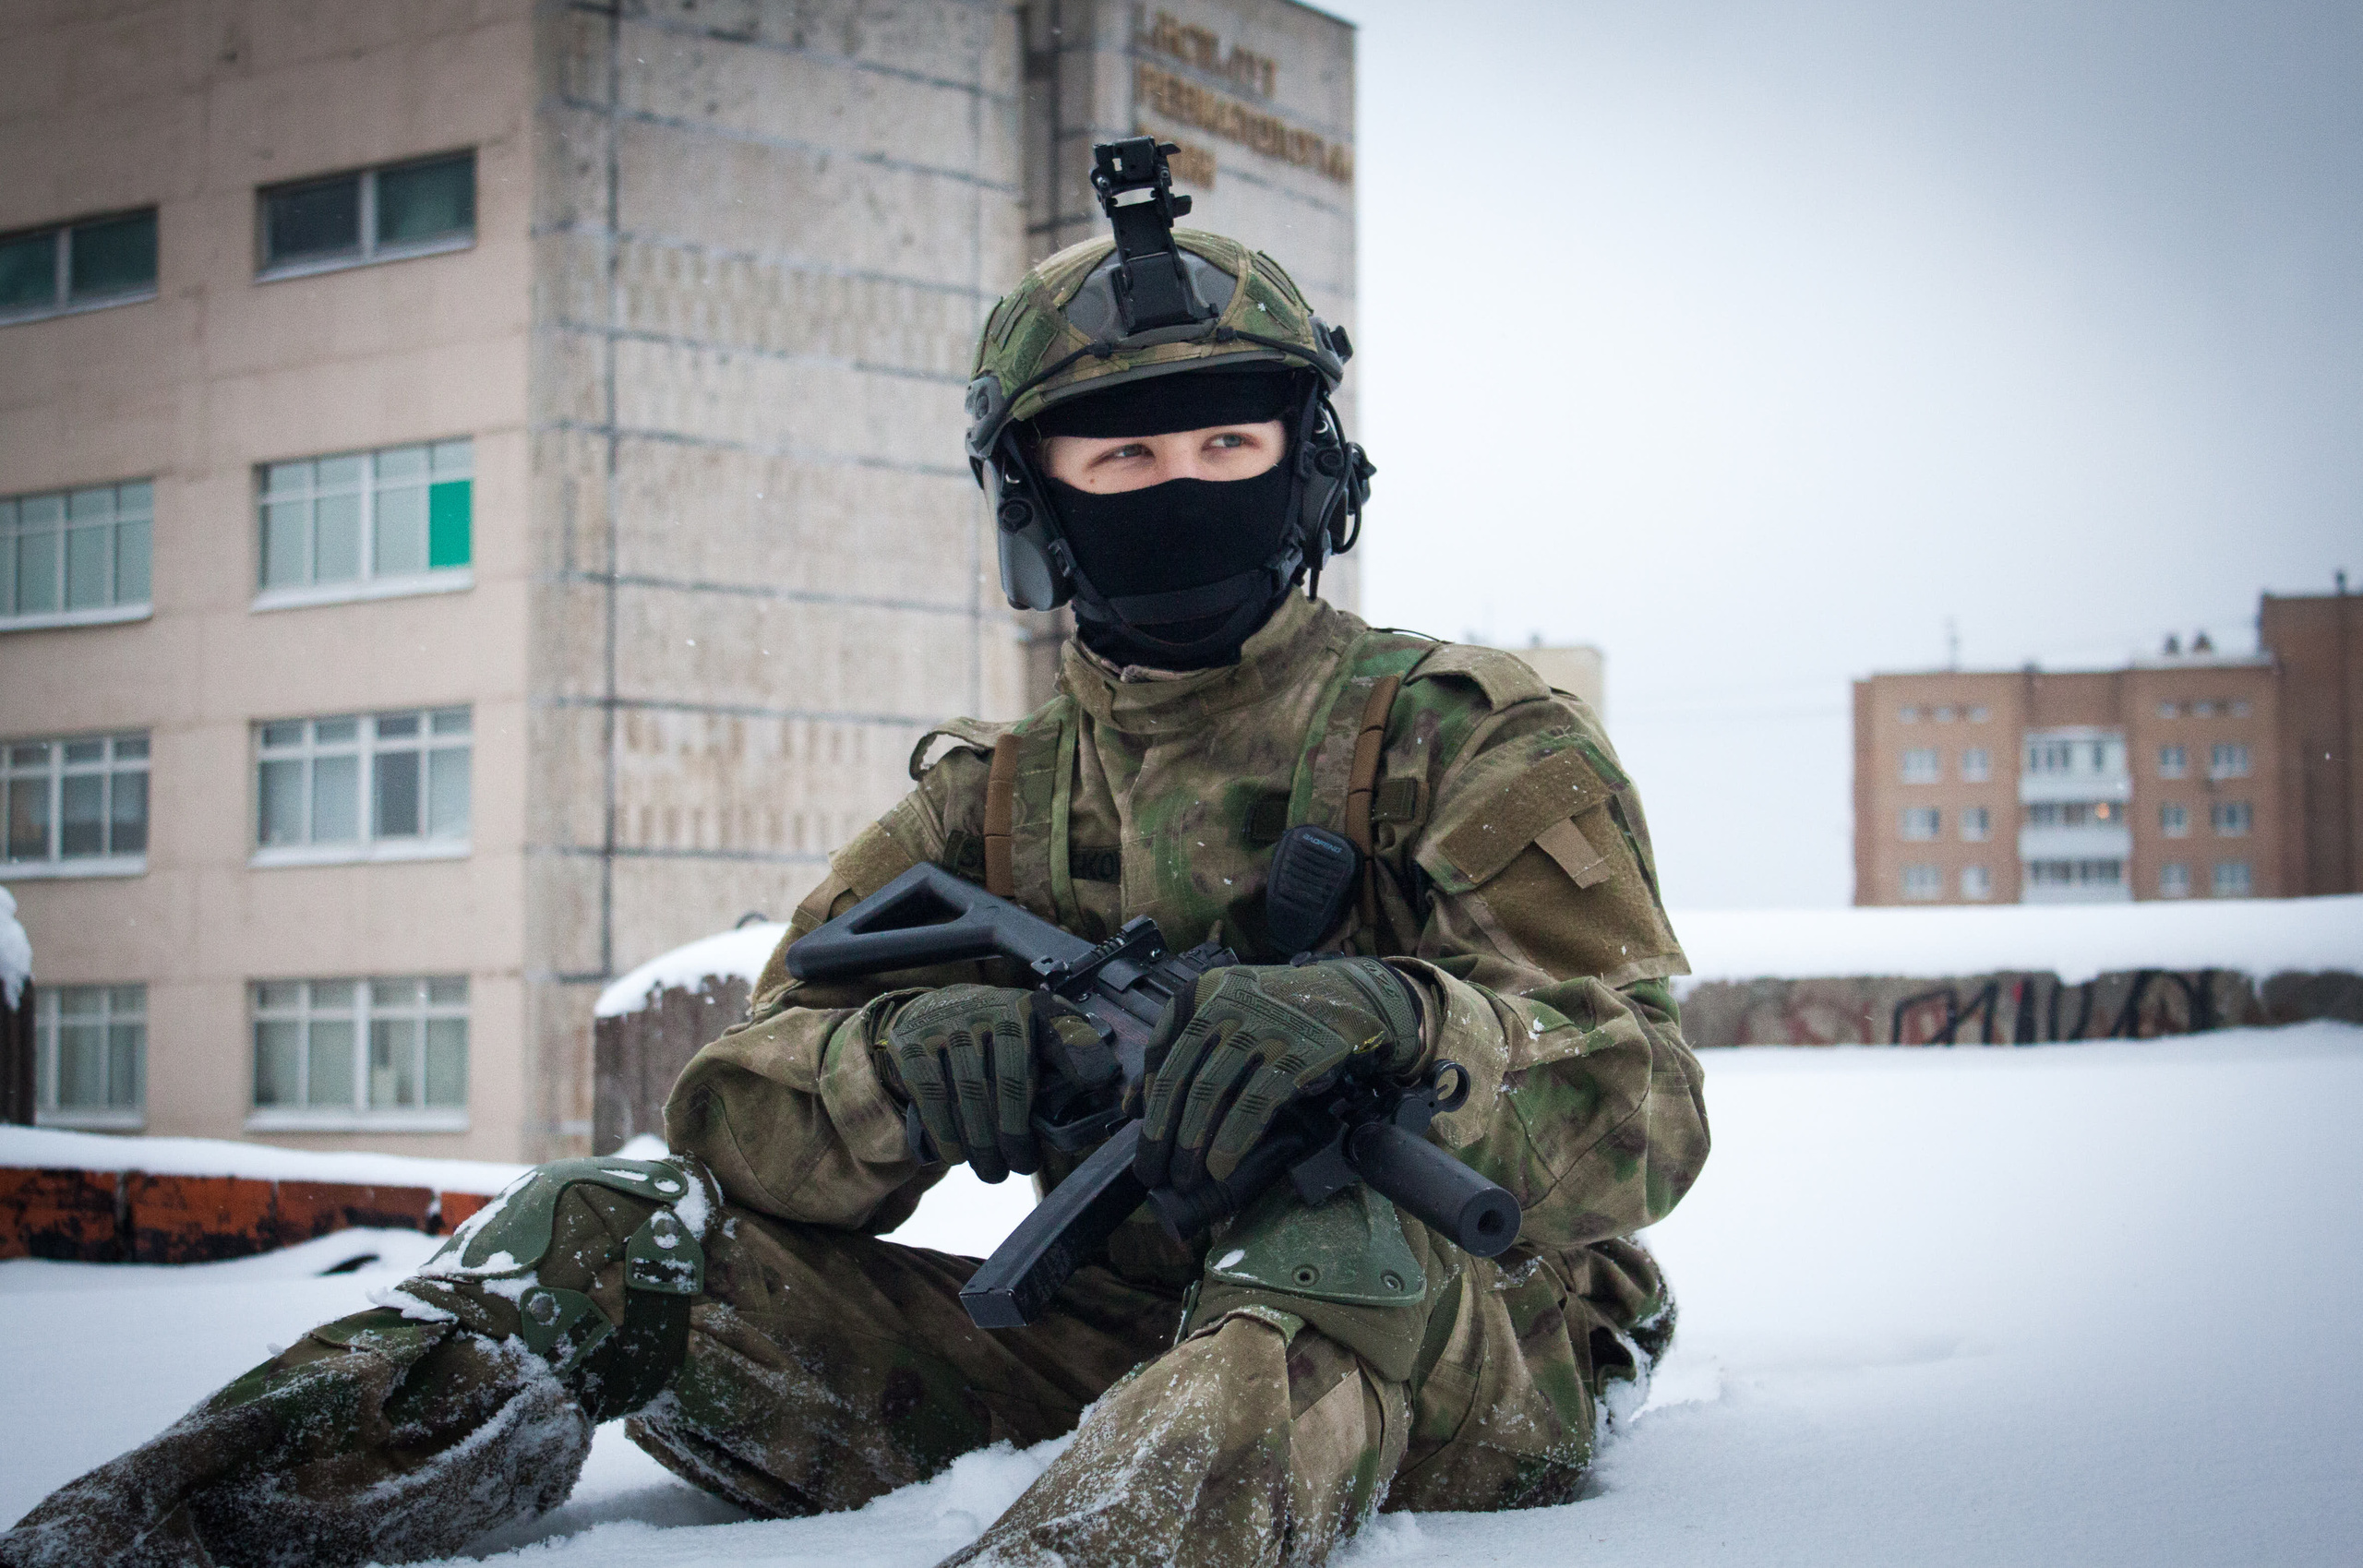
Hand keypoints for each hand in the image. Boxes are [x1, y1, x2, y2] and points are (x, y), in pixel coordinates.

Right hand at [884, 985, 1096, 1181]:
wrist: (933, 1013)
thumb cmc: (999, 1034)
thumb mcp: (1038, 1031)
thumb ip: (1071, 1049)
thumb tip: (1103, 1077)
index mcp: (1022, 1007)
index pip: (1044, 1046)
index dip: (1058, 1081)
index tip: (1064, 1122)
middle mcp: (983, 1009)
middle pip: (1001, 1083)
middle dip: (1011, 1136)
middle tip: (1018, 1166)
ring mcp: (944, 1025)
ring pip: (966, 1094)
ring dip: (980, 1143)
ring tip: (991, 1170)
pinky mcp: (910, 1044)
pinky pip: (930, 1096)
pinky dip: (945, 1132)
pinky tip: (956, 1155)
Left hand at [1133, 958, 1425, 1192]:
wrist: (1353, 998)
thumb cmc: (1280, 1017)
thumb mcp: (1227, 1019)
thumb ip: (1180, 1053)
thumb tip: (1132, 1104)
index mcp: (1206, 992)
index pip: (1163, 1049)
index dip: (1148, 1099)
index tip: (1144, 1138)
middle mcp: (1232, 1002)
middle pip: (1184, 1074)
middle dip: (1163, 1130)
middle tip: (1155, 1170)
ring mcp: (1268, 1025)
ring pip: (1214, 1089)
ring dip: (1193, 1141)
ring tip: (1185, 1178)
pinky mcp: (1302, 1051)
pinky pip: (1257, 1100)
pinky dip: (1234, 1138)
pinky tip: (1221, 1166)